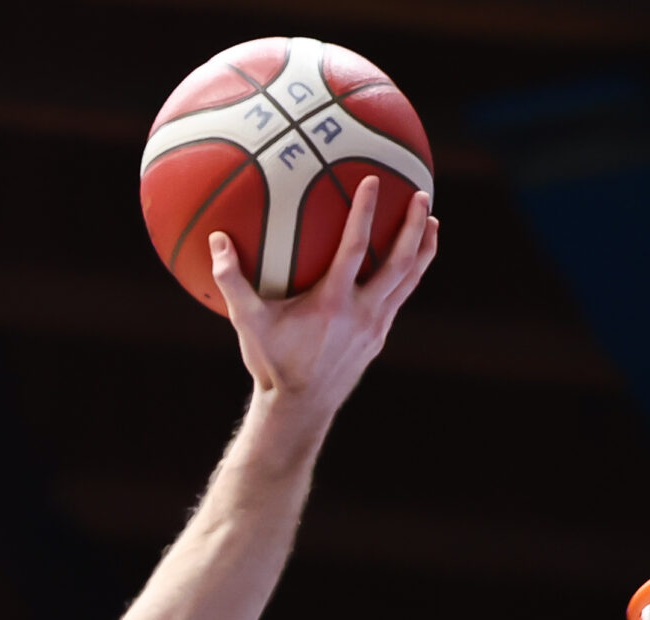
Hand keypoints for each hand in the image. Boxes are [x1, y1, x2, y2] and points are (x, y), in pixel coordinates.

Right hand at [209, 177, 436, 420]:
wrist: (298, 407)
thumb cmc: (271, 362)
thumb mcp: (248, 323)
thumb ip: (232, 281)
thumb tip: (216, 239)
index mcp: (331, 303)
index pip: (355, 248)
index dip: (366, 213)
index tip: (373, 181)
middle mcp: (361, 313)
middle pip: (399, 262)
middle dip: (414, 227)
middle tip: (423, 194)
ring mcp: (375, 326)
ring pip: (409, 281)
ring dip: (424, 249)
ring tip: (433, 221)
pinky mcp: (378, 337)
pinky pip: (400, 297)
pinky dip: (410, 274)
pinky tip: (411, 260)